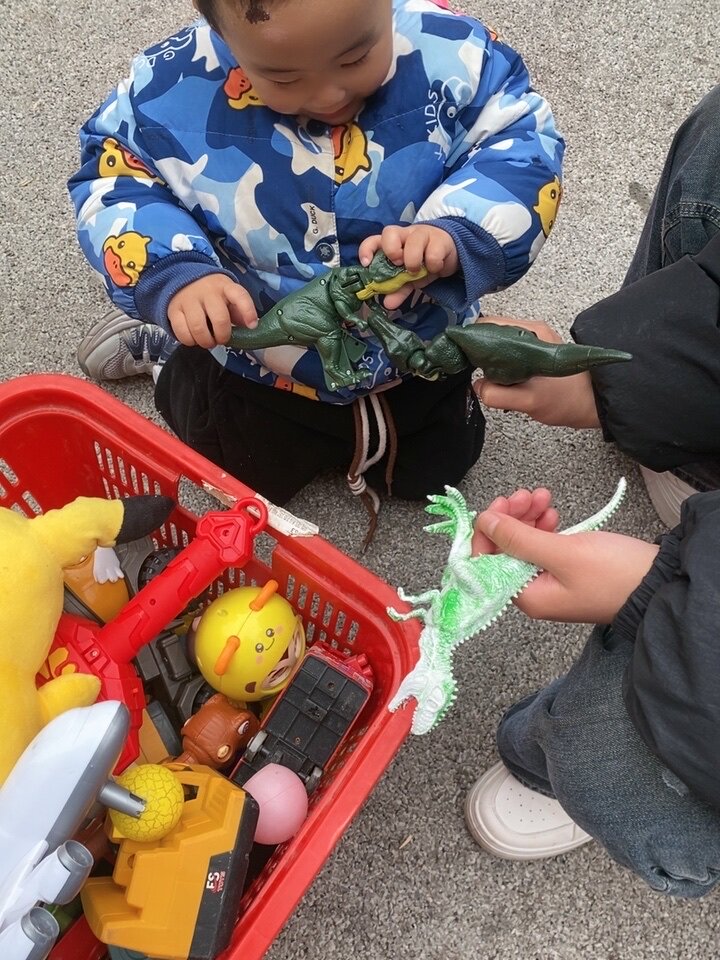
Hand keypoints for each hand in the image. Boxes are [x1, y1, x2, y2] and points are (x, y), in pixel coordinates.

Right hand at [167, 274, 257, 347]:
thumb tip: (250, 329)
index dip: (248, 312)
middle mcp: (208, 291)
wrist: (182, 279)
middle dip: (223, 336)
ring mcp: (189, 299)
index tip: (252, 326)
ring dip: (206, 341)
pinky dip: (189, 341)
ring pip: (198, 328)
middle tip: (221, 340)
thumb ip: (239, 313)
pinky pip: (181, 331)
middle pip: (219, 318)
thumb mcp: (229, 298)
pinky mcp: (173, 309)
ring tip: (208, 341)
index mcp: (226, 287)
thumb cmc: (212, 295)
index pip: (240, 296)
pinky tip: (194, 338)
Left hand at [357, 225, 457, 308]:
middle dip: (392, 251)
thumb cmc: (424, 263)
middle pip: (389, 232)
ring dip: (413, 260)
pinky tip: (435, 268)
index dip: (366, 250)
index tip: (366, 264)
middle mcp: (405, 235)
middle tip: (399, 265)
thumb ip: (397, 290)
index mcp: (393, 243)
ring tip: (418, 271)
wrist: (450, 255)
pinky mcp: (440, 239)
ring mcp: (422, 234)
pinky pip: (433, 253)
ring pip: (413, 241)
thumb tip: (387, 304)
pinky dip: (433, 265)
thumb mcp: (409, 279)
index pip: (373, 240)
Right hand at [473, 316, 600, 427]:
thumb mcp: (530, 401)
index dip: (469, 340)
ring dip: (486, 361)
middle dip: (476, 352)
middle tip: (472, 372)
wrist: (594, 403)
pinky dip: (497, 366)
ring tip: (486, 379)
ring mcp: (529, 341)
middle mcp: (528, 330)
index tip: (461, 359)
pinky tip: (498, 381)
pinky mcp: (530, 354)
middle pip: (488, 332)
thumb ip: (498, 395)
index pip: (486, 324)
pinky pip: (504, 354)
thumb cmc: (568, 399)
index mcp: (529, 332)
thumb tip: (478, 386)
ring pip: (495, 344)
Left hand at [473, 493, 658, 622]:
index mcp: (526, 596)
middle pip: (505, 550)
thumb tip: (485, 522)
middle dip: (511, 518)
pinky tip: (552, 513)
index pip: (486, 563)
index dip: (488, 531)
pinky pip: (543, 546)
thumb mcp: (562, 552)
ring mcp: (550, 582)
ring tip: (543, 497)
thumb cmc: (615, 574)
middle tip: (525, 494)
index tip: (499, 505)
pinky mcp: (566, 571)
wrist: (660, 583)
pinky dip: (543, 526)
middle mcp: (533, 593)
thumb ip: (519, 538)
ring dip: (528, 517)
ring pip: (524, 543)